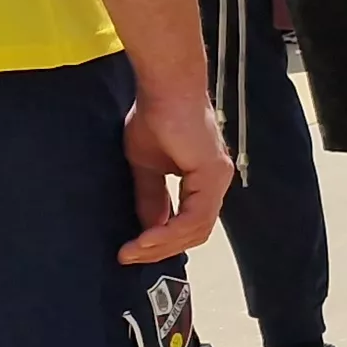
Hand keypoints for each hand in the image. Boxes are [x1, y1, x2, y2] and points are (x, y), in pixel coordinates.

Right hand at [120, 92, 231, 264]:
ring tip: (133, 250)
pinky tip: (147, 237)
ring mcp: (217, 178)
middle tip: (128, 256)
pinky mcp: (212, 174)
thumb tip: (147, 228)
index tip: (129, 252)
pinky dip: (170, 231)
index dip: (160, 243)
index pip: (188, 224)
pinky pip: (195, 216)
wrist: (163, 90)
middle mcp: (215, 182)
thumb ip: (151, 198)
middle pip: (194, 233)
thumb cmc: (154, 118)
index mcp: (202, 181)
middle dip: (160, 250)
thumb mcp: (146, 168)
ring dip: (162, 245)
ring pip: (195, 229)